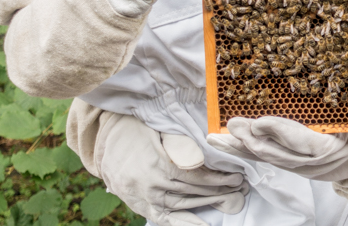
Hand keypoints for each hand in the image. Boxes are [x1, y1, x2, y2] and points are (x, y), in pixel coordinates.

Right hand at [96, 114, 246, 225]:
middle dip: (220, 191)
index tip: (236, 177)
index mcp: (158, 165)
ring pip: (183, 205)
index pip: (196, 177)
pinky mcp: (140, 206)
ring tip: (230, 201)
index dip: (218, 179)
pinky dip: (184, 224)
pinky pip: (165, 219)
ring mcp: (145, 198)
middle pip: (193, 192)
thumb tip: (202, 162)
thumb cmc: (138, 130)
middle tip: (240, 188)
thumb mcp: (160, 132)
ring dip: (208, 204)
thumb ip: (181, 147)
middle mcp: (152, 185)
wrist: (106, 140)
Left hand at [207, 117, 347, 182]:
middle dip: (250, 139)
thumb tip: (329, 78)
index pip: (300, 141)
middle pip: (275, 153)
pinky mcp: (293, 166)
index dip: (278, 131)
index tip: (259, 121)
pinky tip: (230, 144)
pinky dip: (246, 150)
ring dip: (240, 147)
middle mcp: (310, 163)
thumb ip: (342, 106)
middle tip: (233, 125)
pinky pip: (267, 158)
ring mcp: (300, 167)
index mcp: (330, 148)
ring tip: (216, 138)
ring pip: (265, 158)